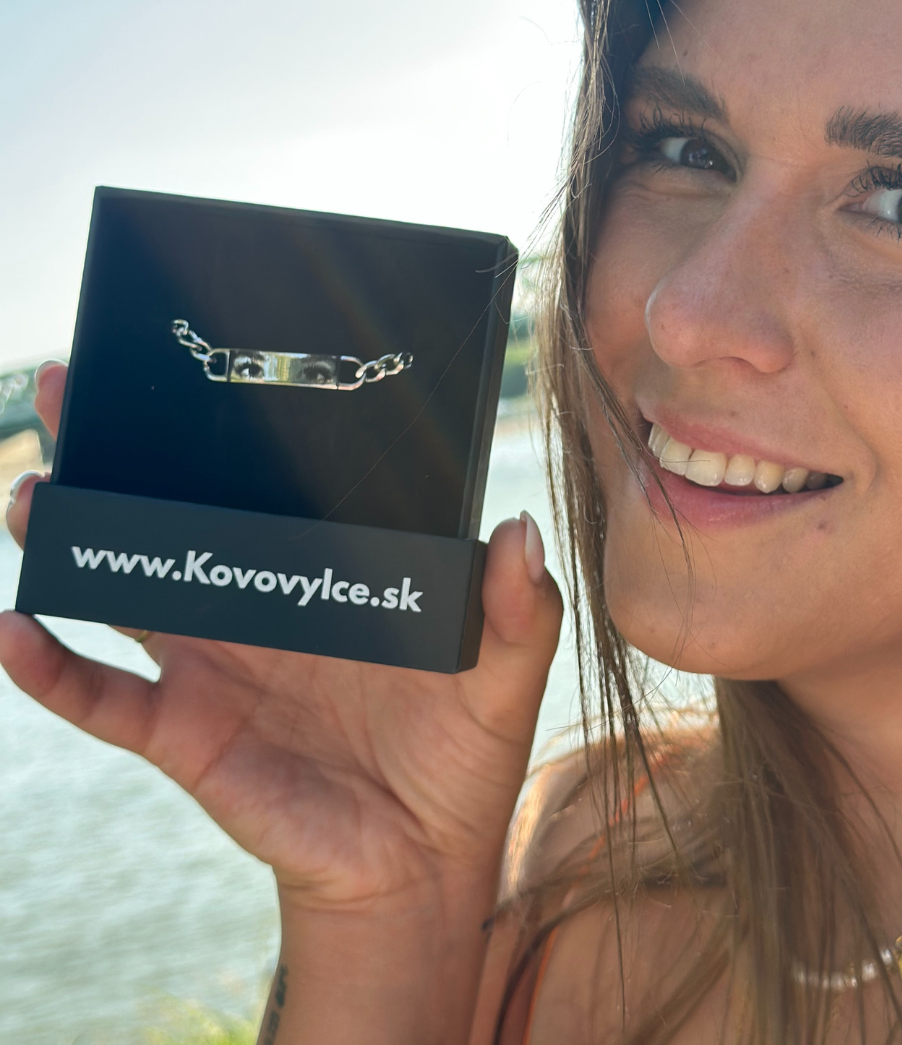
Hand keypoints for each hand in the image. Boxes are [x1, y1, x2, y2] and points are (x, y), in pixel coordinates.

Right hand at [1, 363, 561, 918]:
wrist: (420, 865)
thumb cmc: (462, 758)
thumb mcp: (507, 674)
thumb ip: (519, 607)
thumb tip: (519, 530)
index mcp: (326, 574)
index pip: (269, 485)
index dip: (228, 429)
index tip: (195, 366)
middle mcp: (259, 605)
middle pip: (176, 513)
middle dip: (118, 451)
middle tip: (72, 386)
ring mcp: (215, 665)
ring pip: (124, 586)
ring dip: (71, 536)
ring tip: (31, 489)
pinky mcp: (188, 732)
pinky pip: (105, 697)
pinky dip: (53, 669)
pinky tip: (14, 630)